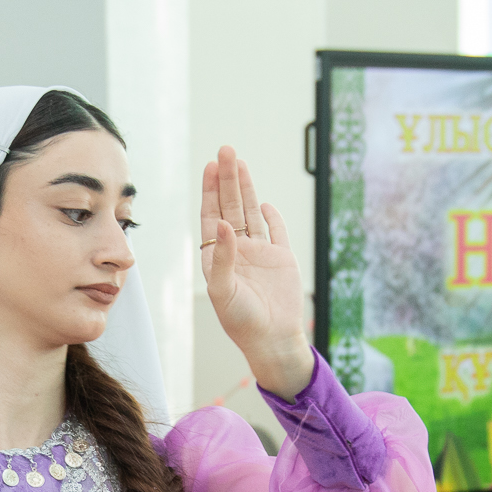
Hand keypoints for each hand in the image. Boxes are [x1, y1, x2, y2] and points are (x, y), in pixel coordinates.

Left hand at [201, 146, 310, 397]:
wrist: (273, 341)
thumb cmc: (241, 322)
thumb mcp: (223, 290)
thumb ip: (222, 257)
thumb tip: (222, 223)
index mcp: (217, 257)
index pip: (211, 216)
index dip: (211, 191)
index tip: (210, 167)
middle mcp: (236, 251)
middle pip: (231, 207)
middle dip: (228, 179)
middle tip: (226, 151)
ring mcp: (259, 254)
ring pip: (251, 213)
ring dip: (246, 189)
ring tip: (241, 163)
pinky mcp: (281, 259)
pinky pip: (276, 232)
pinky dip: (272, 216)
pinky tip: (265, 202)